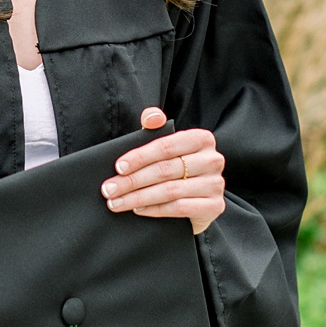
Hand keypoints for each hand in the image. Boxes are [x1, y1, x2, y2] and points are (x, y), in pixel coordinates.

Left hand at [100, 107, 224, 232]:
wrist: (200, 200)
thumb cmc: (178, 169)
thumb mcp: (167, 146)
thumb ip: (157, 128)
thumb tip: (150, 116)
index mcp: (202, 139)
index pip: (166, 146)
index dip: (140, 156)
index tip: (118, 167)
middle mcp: (213, 159)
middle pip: (165, 169)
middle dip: (132, 180)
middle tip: (109, 189)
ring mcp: (216, 184)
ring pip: (170, 190)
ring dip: (138, 197)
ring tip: (117, 202)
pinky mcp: (215, 206)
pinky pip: (179, 208)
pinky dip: (154, 210)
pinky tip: (138, 210)